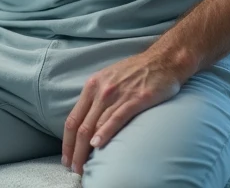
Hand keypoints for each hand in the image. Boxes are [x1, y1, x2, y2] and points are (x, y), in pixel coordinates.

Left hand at [62, 52, 183, 174]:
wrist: (163, 60)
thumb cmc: (136, 71)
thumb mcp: (108, 79)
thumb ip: (97, 98)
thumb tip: (87, 123)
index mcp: (92, 86)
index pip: (72, 119)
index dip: (66, 142)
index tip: (66, 158)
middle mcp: (100, 91)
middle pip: (80, 127)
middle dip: (74, 151)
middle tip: (73, 168)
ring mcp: (117, 95)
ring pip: (95, 126)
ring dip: (86, 150)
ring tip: (83, 167)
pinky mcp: (135, 100)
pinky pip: (115, 118)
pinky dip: (105, 133)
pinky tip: (97, 145)